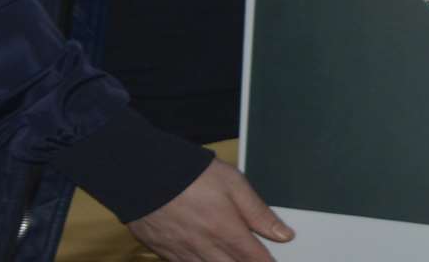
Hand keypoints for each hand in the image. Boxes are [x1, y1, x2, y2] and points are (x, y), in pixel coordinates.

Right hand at [125, 159, 292, 261]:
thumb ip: (258, 212)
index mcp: (226, 229)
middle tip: (255, 261)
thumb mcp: (234, 184)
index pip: (254, 258)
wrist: (144, 175)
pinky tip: (206, 260)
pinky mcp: (164, 251)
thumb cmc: (191, 175)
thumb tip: (283, 234)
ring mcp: (183, 251)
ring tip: (233, 259)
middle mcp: (205, 246)